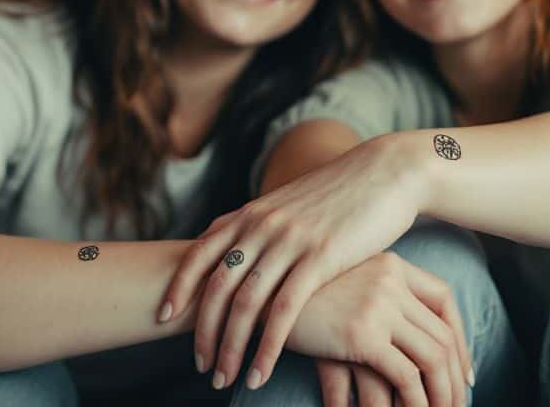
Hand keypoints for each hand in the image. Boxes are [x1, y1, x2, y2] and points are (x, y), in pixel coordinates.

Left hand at [163, 137, 431, 388]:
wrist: (386, 172)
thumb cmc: (341, 195)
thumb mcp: (290, 205)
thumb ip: (262, 227)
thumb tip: (241, 251)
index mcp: (250, 213)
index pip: (198, 254)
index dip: (178, 287)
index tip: (164, 317)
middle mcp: (261, 226)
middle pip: (216, 287)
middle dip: (202, 331)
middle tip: (200, 365)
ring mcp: (288, 241)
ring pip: (244, 304)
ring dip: (229, 347)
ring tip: (224, 378)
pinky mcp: (319, 258)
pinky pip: (283, 312)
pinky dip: (266, 348)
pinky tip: (259, 373)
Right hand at [288, 252, 469, 406]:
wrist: (255, 290)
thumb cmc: (297, 292)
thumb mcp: (342, 283)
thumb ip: (374, 295)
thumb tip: (405, 336)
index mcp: (390, 263)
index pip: (445, 299)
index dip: (460, 338)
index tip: (463, 371)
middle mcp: (391, 280)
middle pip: (442, 334)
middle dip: (454, 377)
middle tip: (459, 405)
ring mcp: (378, 305)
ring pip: (431, 358)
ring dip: (442, 395)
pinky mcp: (362, 334)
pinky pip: (406, 375)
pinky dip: (417, 401)